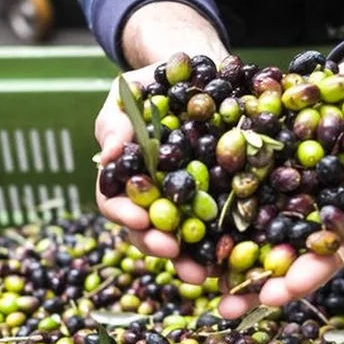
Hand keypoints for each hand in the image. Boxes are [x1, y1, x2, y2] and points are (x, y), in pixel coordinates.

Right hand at [97, 0, 228, 280]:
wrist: (197, 71)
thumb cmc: (153, 84)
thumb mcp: (127, 94)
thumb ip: (115, 121)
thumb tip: (109, 152)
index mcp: (125, 176)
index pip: (113, 202)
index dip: (123, 214)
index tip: (139, 218)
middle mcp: (152, 196)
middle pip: (145, 230)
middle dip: (156, 244)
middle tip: (172, 250)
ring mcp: (184, 201)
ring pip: (181, 239)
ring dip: (188, 259)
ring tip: (201, 272)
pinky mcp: (218, 199)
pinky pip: (219, 227)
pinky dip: (223, 246)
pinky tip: (234, 258)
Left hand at [218, 45, 343, 318]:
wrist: (343, 84)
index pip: (327, 255)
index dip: (306, 276)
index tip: (283, 292)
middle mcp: (310, 219)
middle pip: (286, 260)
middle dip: (259, 286)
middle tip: (230, 307)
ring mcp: (281, 202)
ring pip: (255, 240)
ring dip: (229, 267)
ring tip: (201, 287)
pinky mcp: (256, 179)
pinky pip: (232, 203)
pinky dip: (211, 224)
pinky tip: (185, 240)